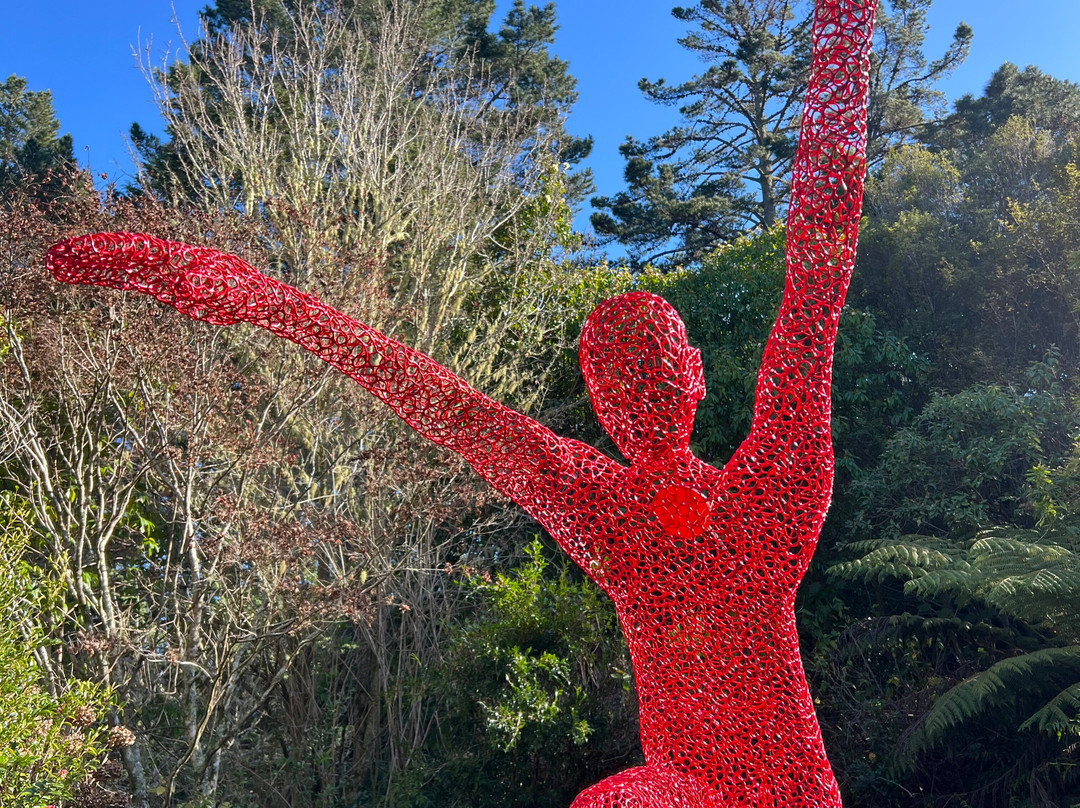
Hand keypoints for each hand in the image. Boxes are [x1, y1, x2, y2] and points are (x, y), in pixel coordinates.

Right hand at [46, 232, 248, 326]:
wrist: (259, 298)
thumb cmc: (246, 295)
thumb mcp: (227, 290)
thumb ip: (205, 285)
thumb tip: (179, 282)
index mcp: (177, 259)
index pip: (135, 250)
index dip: (107, 249)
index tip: (82, 248)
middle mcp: (168, 262)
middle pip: (123, 256)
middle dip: (90, 256)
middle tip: (58, 256)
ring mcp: (169, 273)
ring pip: (126, 267)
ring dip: (97, 266)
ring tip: (66, 265)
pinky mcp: (173, 285)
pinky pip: (140, 279)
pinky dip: (118, 276)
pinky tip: (100, 275)